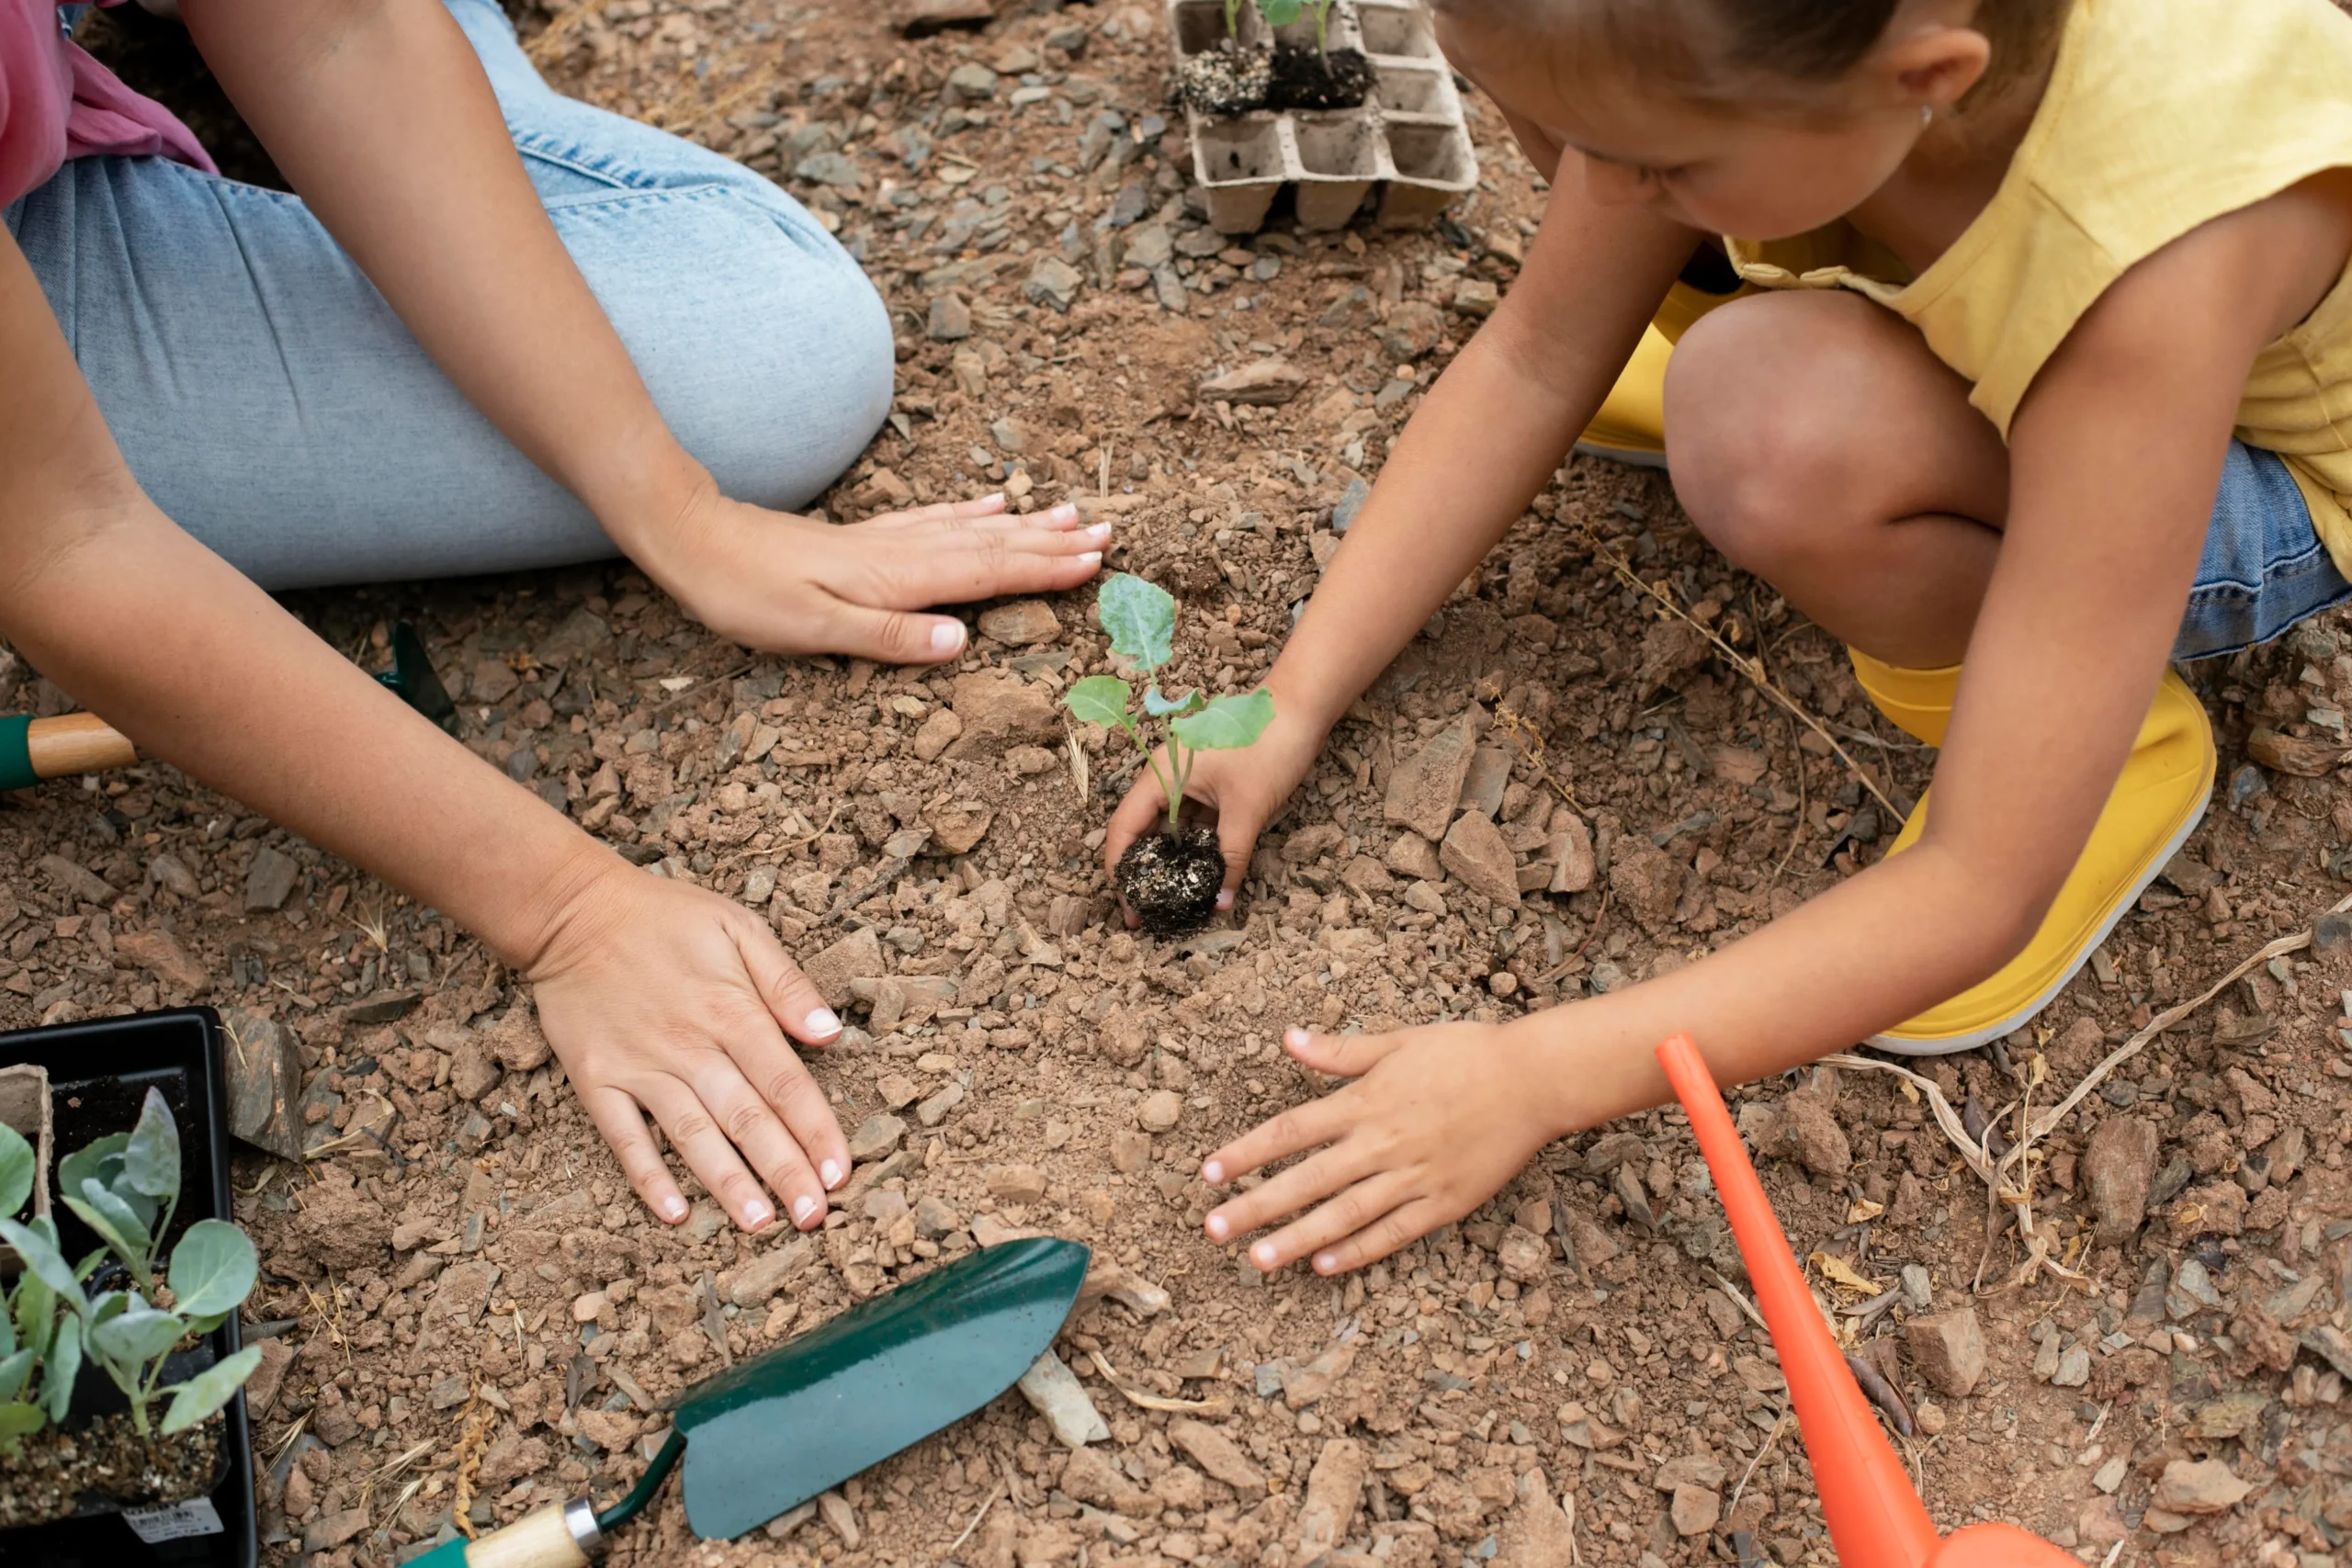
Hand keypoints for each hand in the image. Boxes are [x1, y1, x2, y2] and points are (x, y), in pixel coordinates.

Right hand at [525, 855, 850, 1232]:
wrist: (572, 911)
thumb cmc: (665, 918)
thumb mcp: (738, 928)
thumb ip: (786, 983)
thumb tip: (831, 1034)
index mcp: (731, 1009)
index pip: (785, 1082)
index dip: (816, 1130)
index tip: (841, 1173)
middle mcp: (689, 1046)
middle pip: (747, 1117)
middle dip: (784, 1170)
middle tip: (814, 1218)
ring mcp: (639, 1067)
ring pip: (692, 1135)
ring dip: (728, 1182)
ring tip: (759, 1224)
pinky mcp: (596, 1080)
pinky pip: (623, 1137)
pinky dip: (647, 1177)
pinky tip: (674, 1213)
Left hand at [643, 482, 1108, 661]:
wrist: (693, 537)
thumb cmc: (745, 594)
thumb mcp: (811, 629)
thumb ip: (888, 636)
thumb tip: (961, 642)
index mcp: (897, 579)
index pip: (987, 574)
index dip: (1044, 570)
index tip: (1096, 563)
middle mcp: (901, 552)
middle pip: (992, 547)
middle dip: (1052, 544)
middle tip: (1108, 535)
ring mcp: (884, 540)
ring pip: (972, 530)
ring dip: (1025, 526)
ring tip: (1071, 514)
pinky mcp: (864, 537)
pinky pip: (935, 520)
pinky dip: (972, 513)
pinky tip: (992, 504)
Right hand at [1101, 706, 1323, 920]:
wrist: (1302, 708)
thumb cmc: (1268, 747)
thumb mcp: (1247, 809)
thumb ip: (1230, 858)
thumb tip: (1220, 902)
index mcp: (1161, 774)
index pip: (1124, 827)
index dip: (1120, 869)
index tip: (1128, 906)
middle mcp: (1168, 776)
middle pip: (1143, 830)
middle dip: (1144, 872)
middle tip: (1147, 912)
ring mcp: (1190, 779)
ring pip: (1172, 828)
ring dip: (1174, 862)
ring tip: (1174, 899)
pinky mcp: (1212, 784)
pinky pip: (1195, 821)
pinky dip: (1197, 847)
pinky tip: (1203, 873)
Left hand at [1200, 1023, 1561, 1273]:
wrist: (1533, 1081)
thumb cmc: (1465, 1054)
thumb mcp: (1397, 1042)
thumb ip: (1339, 1052)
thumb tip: (1286, 1038)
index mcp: (1364, 1102)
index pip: (1289, 1131)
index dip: (1246, 1153)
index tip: (1208, 1173)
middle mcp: (1380, 1144)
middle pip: (1306, 1180)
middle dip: (1256, 1207)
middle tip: (1213, 1230)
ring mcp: (1411, 1178)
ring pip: (1343, 1215)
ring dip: (1296, 1239)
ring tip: (1257, 1260)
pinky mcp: (1442, 1203)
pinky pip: (1392, 1233)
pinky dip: (1357, 1251)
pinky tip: (1324, 1266)